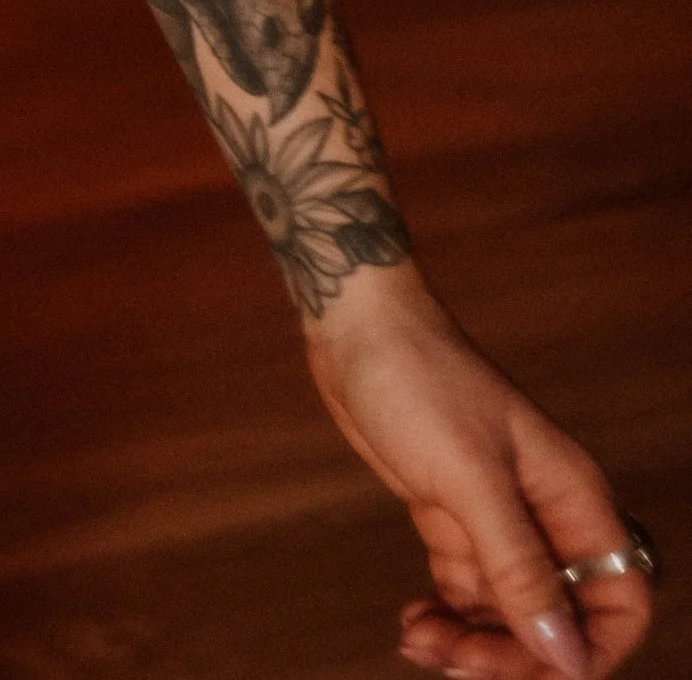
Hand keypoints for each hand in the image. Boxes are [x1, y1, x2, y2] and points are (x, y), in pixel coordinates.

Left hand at [304, 267, 654, 678]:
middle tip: (459, 662)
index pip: (618, 599)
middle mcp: (544, 516)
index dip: (592, 647)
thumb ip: (521, 568)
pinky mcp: (452, 518)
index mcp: (573, 499)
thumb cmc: (419, 379)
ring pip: (506, 612)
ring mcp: (497, 519)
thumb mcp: (472, 479)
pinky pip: (464, 591)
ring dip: (471, 641)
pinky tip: (413, 622)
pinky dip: (445, 616)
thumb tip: (569, 653)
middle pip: (558, 619)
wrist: (355, 327)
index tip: (538, 667)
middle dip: (515, 653)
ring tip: (420, 639)